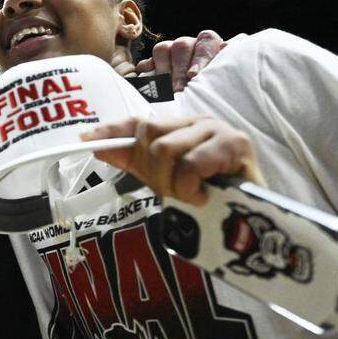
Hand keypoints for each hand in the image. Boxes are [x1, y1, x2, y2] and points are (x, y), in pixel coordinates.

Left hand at [81, 115, 263, 205]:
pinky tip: (204, 197)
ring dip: (173, 184)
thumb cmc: (209, 195)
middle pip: (150, 134)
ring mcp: (217, 129)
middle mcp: (198, 121)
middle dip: (152, 171)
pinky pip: (191, 163)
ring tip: (191, 197)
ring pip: (167, 149)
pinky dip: (190, 186)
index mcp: (181, 126)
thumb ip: (132, 159)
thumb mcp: (164, 178)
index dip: (113, 130)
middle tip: (171, 193)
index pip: (139, 121)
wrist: (251, 217)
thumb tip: (93, 143)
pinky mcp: (235, 143)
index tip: (86, 139)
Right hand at [135, 31, 243, 90]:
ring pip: (163, 49)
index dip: (198, 58)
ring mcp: (173, 52)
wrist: (214, 93)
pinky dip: (145, 70)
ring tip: (165, 89)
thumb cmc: (226, 81)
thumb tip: (227, 45)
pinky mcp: (156, 63)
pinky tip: (145, 79)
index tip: (193, 75)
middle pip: (181, 46)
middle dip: (179, 69)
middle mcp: (192, 44)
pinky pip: (147, 62)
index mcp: (211, 43)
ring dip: (164, 70)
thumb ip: (235, 53)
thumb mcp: (235, 66)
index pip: (205, 41)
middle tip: (179, 90)